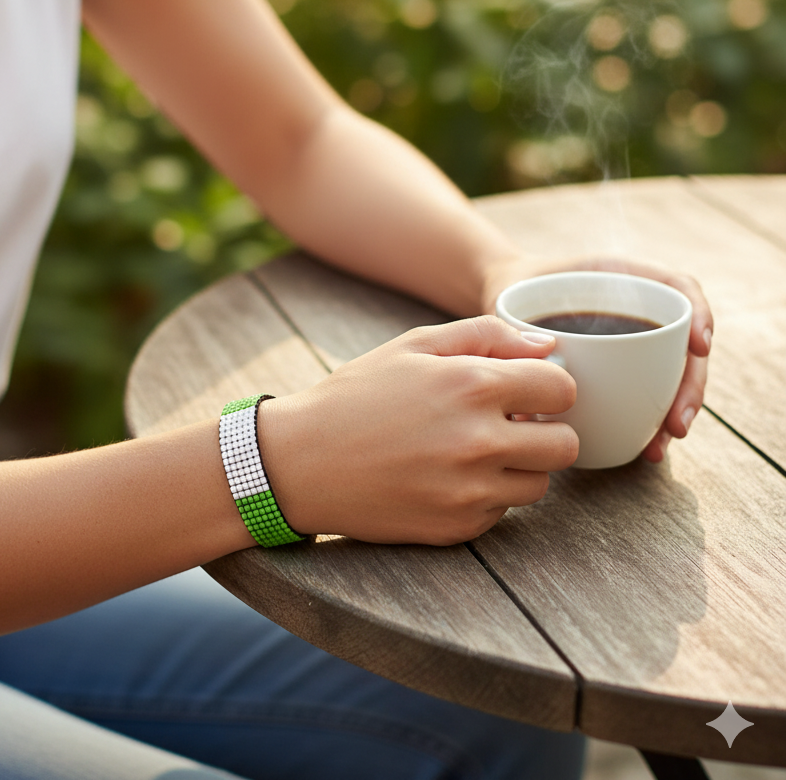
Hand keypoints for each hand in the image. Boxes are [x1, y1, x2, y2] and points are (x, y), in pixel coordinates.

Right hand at [259, 317, 577, 544]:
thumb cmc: (356, 395)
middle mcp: (480, 442)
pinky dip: (486, 495)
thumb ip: (487, 336)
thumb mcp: (414, 346)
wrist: (300, 462)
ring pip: (540, 484)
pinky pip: (501, 512)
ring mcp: (470, 492)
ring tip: (473, 451)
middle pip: (565, 444)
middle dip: (543, 430)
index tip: (525, 391)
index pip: (562, 390)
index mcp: (474, 386)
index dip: (547, 386)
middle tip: (507, 424)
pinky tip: (446, 477)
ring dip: (519, 466)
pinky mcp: (457, 529)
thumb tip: (547, 347)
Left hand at [481, 253, 712, 463]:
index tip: (698, 347)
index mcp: (619, 278)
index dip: (698, 314)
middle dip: (689, 385)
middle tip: (676, 424)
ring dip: (673, 410)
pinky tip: (644, 447)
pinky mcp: (622, 368)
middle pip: (681, 343)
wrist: (501, 299)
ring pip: (671, 373)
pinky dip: (649, 420)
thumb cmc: (511, 294)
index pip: (677, 287)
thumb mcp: (510, 298)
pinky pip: (646, 393)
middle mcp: (635, 307)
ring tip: (659, 445)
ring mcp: (632, 338)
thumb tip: (528, 383)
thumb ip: (517, 330)